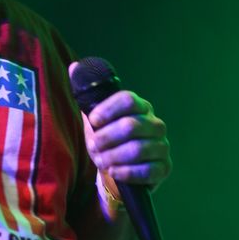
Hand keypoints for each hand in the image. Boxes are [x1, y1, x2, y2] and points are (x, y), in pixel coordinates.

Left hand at [69, 65, 171, 193]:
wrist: (117, 170)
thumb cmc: (107, 140)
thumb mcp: (95, 119)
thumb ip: (86, 94)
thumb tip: (74, 67)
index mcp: (140, 107)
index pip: (128, 100)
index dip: (109, 109)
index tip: (93, 120)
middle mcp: (155, 124)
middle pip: (131, 126)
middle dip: (106, 138)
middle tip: (92, 146)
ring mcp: (162, 146)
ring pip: (137, 149)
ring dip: (113, 156)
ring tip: (100, 161)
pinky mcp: (164, 168)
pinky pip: (147, 170)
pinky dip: (126, 172)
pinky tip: (113, 172)